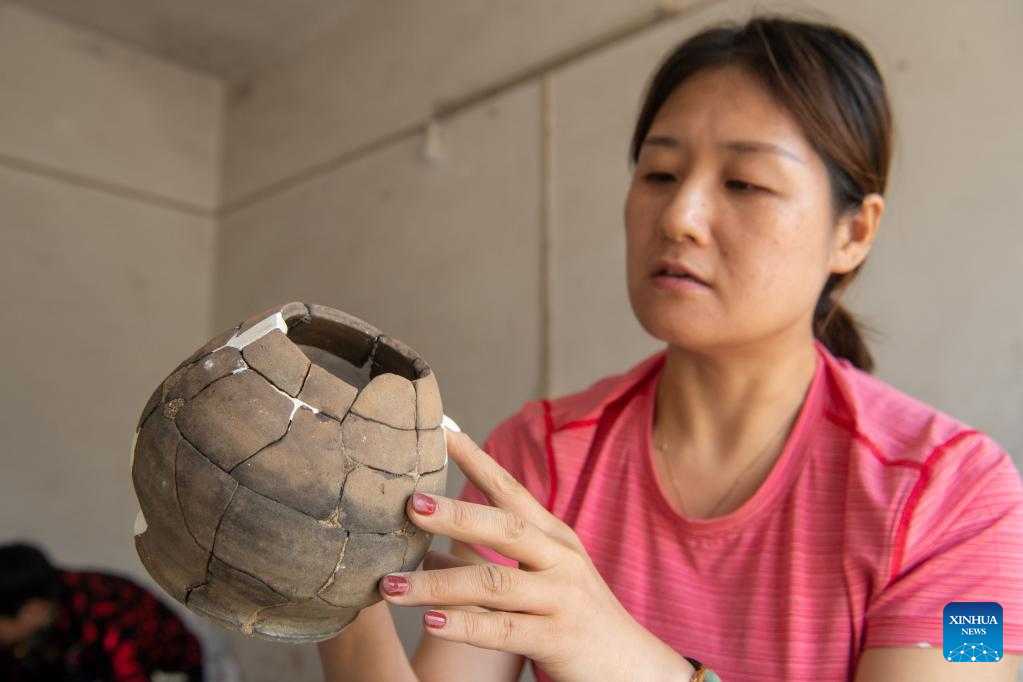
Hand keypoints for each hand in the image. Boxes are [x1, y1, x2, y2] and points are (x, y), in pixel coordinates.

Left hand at [377, 428, 690, 681]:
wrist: (629, 667)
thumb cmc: (571, 616)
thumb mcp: (537, 578)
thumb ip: (486, 561)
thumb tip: (424, 550)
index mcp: (553, 537)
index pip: (510, 489)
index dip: (476, 459)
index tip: (440, 431)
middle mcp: (560, 559)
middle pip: (504, 527)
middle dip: (456, 514)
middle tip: (410, 503)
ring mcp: (561, 597)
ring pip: (493, 583)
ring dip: (436, 583)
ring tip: (392, 583)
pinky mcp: (558, 638)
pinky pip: (503, 629)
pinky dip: (465, 625)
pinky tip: (431, 622)